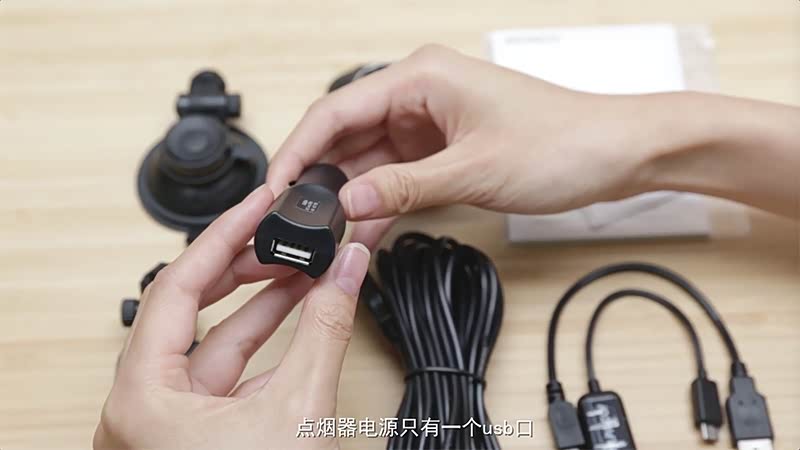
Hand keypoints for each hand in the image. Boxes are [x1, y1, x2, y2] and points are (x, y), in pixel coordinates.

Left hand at [94, 185, 370, 449]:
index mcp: (142, 398)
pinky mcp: (194, 433)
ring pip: (210, 341)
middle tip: (278, 231)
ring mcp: (165, 422)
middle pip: (188, 306)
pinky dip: (261, 342)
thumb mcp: (300, 408)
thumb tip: (345, 269)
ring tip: (300, 268)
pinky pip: (223, 371)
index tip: (256, 204)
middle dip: (243, 265)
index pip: (177, 286)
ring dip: (259, 303)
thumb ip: (326, 330)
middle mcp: (141, 407)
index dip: (224, 236)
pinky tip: (295, 315)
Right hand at [267, 44, 661, 244]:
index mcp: (421, 76)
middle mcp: (420, 93)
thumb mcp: (473, 171)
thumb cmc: (563, 141)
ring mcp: (431, 123)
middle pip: (346, 134)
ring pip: (368, 158)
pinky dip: (380, 201)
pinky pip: (396, 175)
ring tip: (321, 232)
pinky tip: (361, 229)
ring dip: (348, 194)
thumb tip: (348, 204)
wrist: (616, 153)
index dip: (299, 150)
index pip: (336, 110)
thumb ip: (403, 188)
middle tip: (292, 218)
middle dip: (318, 177)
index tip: (275, 187)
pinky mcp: (443, 149)